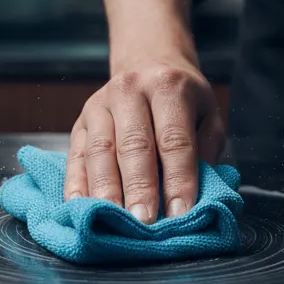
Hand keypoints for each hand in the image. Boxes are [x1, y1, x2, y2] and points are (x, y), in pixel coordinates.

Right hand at [64, 60, 224, 221]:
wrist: (146, 62)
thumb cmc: (181, 97)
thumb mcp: (208, 113)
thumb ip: (207, 149)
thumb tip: (200, 191)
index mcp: (167, 86)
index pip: (174, 139)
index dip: (178, 178)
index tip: (180, 212)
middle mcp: (129, 91)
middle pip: (133, 145)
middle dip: (139, 188)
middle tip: (144, 222)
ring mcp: (98, 105)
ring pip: (100, 151)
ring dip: (107, 190)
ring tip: (114, 221)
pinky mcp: (79, 123)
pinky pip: (75, 156)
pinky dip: (76, 185)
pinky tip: (83, 207)